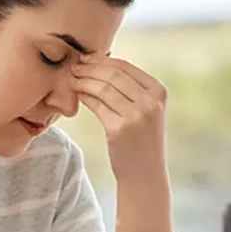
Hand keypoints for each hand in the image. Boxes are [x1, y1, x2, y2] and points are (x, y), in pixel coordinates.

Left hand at [70, 53, 167, 182]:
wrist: (144, 174)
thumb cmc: (141, 140)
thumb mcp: (146, 110)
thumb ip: (132, 89)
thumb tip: (101, 63)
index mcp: (159, 91)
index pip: (126, 66)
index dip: (102, 59)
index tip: (85, 57)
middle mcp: (150, 102)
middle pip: (113, 75)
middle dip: (89, 67)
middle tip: (74, 66)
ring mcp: (136, 115)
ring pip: (103, 88)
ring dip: (83, 80)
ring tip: (71, 78)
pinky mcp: (119, 129)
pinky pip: (96, 105)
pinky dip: (84, 96)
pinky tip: (76, 93)